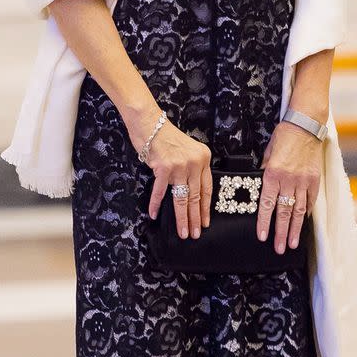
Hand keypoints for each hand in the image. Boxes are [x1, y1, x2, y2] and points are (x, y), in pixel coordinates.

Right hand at [144, 120, 212, 238]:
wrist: (149, 122)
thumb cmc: (165, 136)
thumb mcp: (187, 150)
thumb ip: (191, 168)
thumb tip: (190, 192)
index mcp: (203, 158)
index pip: (207, 188)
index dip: (206, 208)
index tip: (205, 222)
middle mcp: (194, 162)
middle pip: (196, 196)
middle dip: (195, 218)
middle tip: (194, 233)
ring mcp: (179, 166)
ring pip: (182, 198)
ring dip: (182, 217)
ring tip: (182, 232)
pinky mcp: (163, 168)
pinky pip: (160, 191)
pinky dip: (155, 204)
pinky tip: (153, 215)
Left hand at [257, 121, 321, 253]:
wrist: (305, 126)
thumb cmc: (283, 137)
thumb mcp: (267, 153)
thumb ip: (265, 172)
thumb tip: (262, 188)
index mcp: (273, 174)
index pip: (267, 204)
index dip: (265, 223)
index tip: (263, 237)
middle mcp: (289, 181)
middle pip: (284, 212)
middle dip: (281, 233)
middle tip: (279, 249)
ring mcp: (303, 181)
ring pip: (298, 210)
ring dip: (294, 229)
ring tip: (292, 244)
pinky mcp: (314, 180)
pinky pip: (310, 200)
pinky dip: (306, 212)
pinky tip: (303, 223)